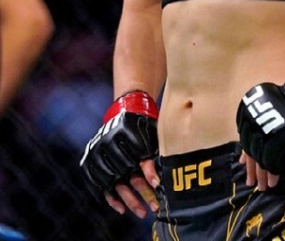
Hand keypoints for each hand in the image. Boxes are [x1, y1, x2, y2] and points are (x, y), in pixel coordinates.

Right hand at [80, 91, 160, 217]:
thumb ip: (153, 155)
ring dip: (126, 199)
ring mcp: (95, 150)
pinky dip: (109, 197)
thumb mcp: (153, 135)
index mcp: (125, 130)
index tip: (158, 186)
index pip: (137, 156)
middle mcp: (106, 140)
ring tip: (140, 211)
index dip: (148, 172)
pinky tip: (121, 208)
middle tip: (152, 206)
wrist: (125, 110)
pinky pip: (97, 182)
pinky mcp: (88, 158)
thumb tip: (157, 182)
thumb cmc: (145, 125)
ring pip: (110, 181)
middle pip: (123, 172)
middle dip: (139, 191)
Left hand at [236, 53, 284, 189]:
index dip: (246, 155)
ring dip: (262, 174)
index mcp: (251, 118)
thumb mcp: (271, 106)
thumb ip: (265, 121)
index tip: (243, 164)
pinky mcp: (278, 145)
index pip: (246, 141)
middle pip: (252, 153)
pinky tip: (274, 180)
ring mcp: (266, 137)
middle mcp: (255, 129)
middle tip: (251, 183)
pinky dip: (274, 171)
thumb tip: (259, 140)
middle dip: (253, 170)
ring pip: (260, 160)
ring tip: (264, 187)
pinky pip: (273, 162)